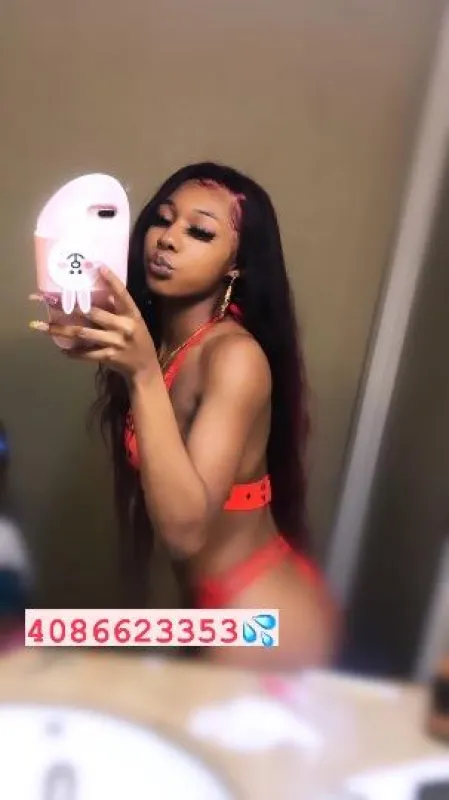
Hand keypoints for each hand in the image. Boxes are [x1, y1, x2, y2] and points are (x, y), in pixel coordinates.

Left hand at [29, 268, 156, 379]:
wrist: (144, 366)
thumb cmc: (137, 338)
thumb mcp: (133, 320)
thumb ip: (116, 308)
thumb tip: (96, 290)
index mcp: (131, 314)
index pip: (122, 294)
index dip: (111, 280)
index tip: (99, 266)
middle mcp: (123, 326)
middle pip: (93, 313)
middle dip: (70, 306)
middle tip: (49, 300)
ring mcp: (115, 342)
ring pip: (83, 333)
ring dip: (61, 330)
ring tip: (43, 326)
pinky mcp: (108, 356)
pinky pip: (86, 353)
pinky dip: (73, 352)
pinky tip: (61, 350)